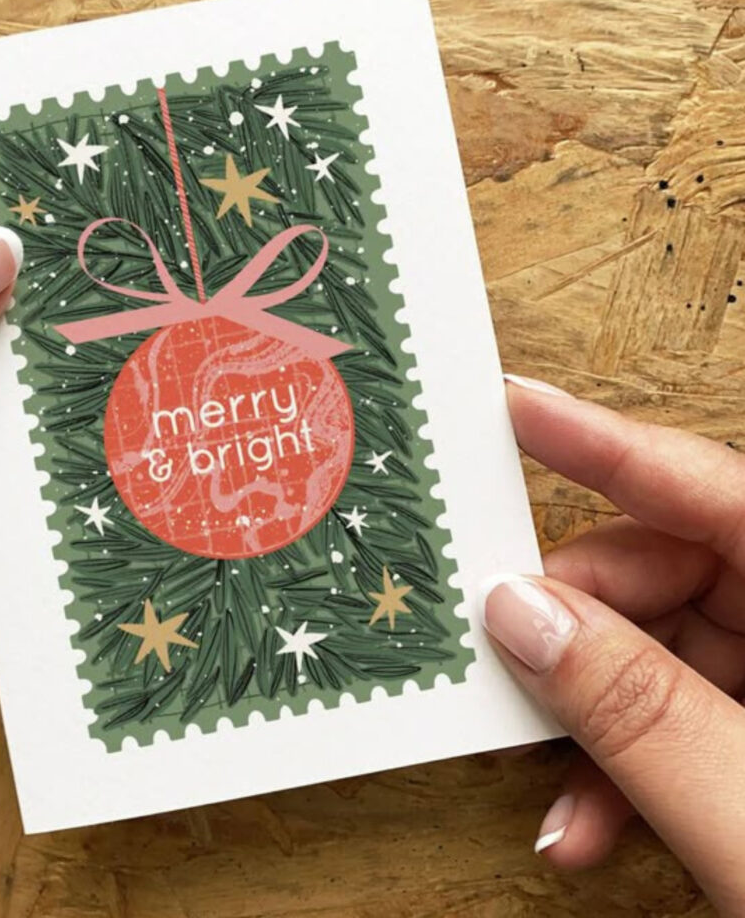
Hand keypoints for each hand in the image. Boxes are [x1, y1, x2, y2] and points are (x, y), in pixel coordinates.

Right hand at [481, 376, 744, 912]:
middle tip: (510, 665)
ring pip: (663, 655)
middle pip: (672, 576)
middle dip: (578, 629)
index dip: (608, 445)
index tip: (519, 407)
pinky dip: (624, 765)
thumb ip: (639, 713)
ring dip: (589, 720)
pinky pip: (681, 716)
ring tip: (556, 795)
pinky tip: (591, 821)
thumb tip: (520, 612)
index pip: (717, 491)